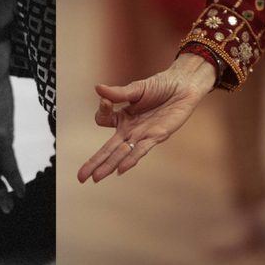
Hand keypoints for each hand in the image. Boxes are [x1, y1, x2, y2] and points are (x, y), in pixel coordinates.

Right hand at [78, 53, 215, 182]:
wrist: (184, 85)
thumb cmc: (161, 85)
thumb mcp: (136, 88)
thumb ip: (118, 93)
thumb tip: (97, 88)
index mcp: (123, 117)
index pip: (102, 120)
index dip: (102, 111)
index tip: (106, 101)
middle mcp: (130, 129)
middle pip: (108, 149)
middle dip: (94, 162)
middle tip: (80, 177)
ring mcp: (142, 135)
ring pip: (121, 154)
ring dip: (108, 166)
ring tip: (96, 178)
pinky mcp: (157, 136)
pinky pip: (141, 150)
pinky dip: (130, 160)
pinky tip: (120, 170)